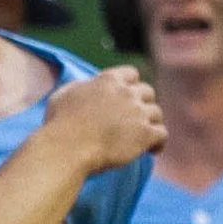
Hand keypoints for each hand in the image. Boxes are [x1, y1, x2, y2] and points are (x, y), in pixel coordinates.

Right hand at [45, 65, 164, 173]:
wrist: (68, 147)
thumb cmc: (60, 123)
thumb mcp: (64, 94)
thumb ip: (81, 86)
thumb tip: (87, 86)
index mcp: (109, 80)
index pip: (131, 73)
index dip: (131, 84)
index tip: (128, 95)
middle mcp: (127, 93)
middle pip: (148, 92)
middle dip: (143, 103)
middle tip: (136, 117)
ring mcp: (138, 113)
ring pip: (156, 113)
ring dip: (151, 123)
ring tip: (144, 136)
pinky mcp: (145, 134)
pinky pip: (162, 134)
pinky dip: (158, 142)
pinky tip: (152, 150)